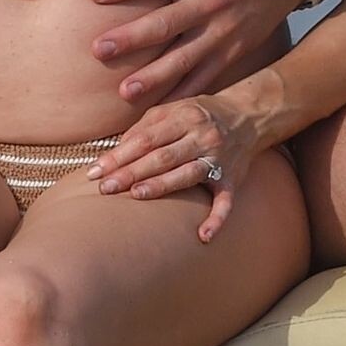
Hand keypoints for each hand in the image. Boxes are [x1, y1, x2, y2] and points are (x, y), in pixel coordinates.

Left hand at [86, 90, 263, 241]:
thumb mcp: (174, 108)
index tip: (95, 171)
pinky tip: (203, 237)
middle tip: (105, 188)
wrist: (249, 116)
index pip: (145, 139)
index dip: (119, 155)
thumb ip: (145, 126)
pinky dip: (216, 220)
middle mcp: (202, 137)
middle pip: (162, 157)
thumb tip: (117, 150)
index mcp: (184, 117)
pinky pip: (226, 202)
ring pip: (188, 175)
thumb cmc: (201, 114)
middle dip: (131, 172)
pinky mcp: (233, 180)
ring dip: (162, 186)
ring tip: (137, 195)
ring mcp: (219, 160)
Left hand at [88, 0, 301, 102]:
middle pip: (166, 24)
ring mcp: (222, 32)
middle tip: (98, 50)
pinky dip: (183, 94)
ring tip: (124, 92)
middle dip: (131, 39)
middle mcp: (210, 2)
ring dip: (154, 77)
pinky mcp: (232, 52)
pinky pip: (205, 77)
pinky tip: (159, 109)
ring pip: (184, 59)